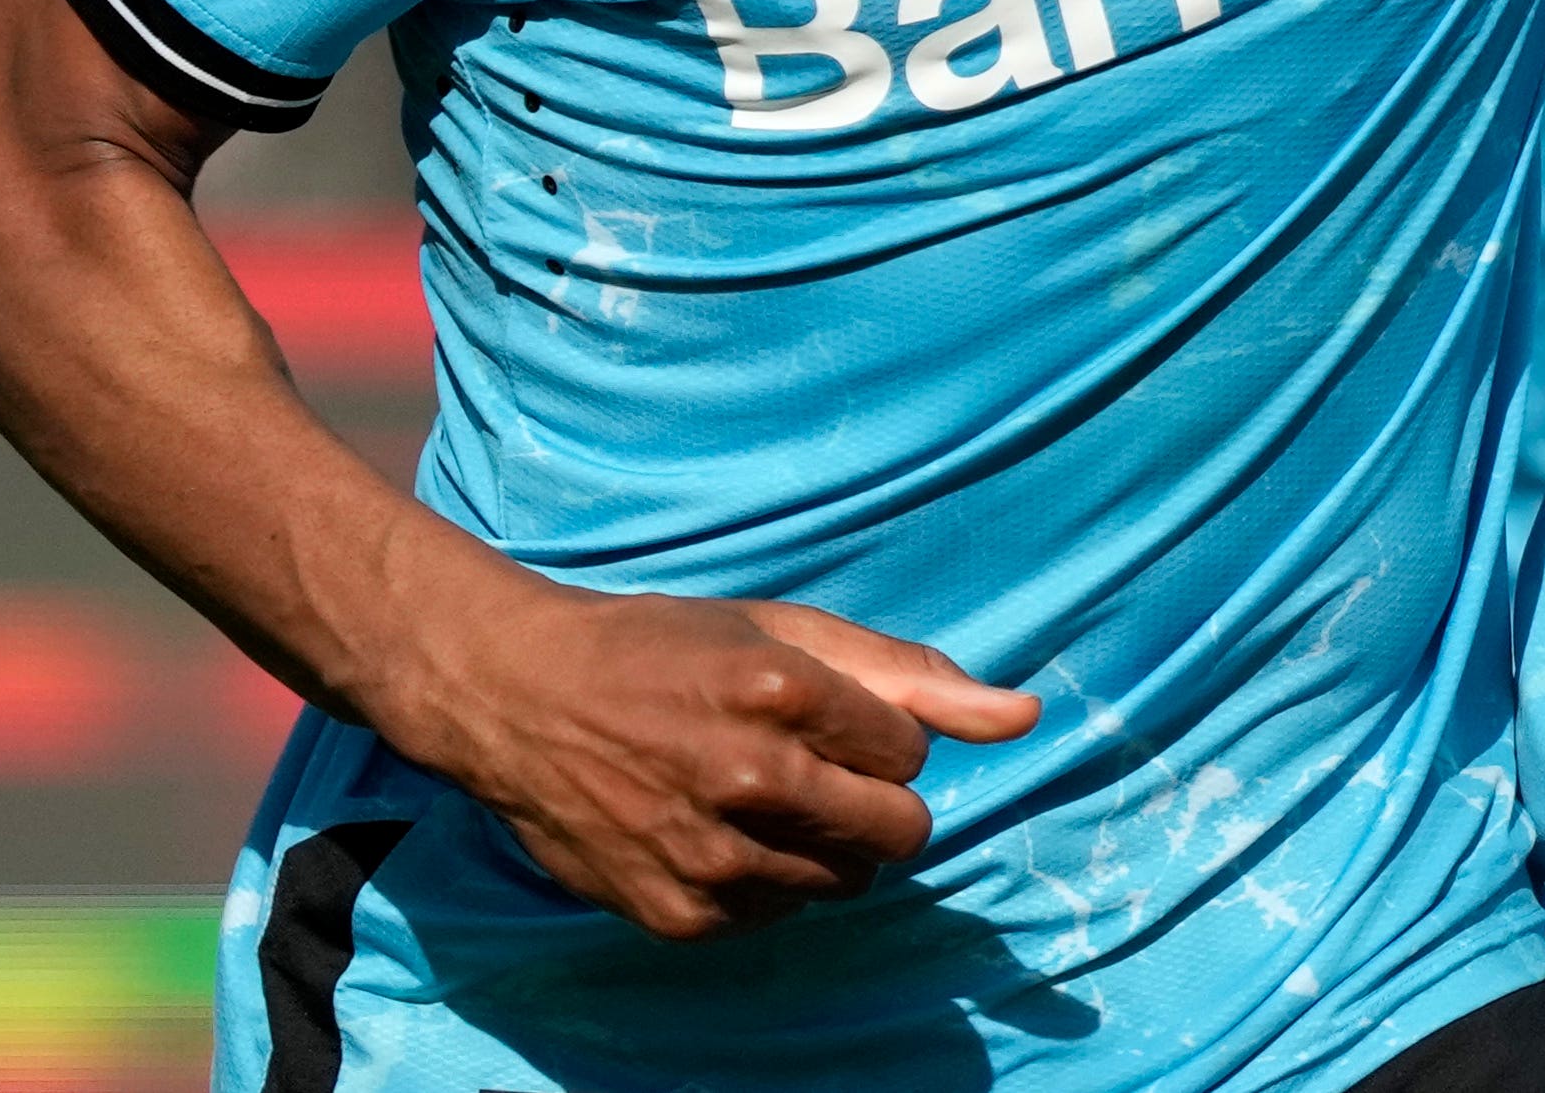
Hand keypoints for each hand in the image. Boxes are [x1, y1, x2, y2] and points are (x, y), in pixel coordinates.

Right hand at [377, 575, 1038, 938]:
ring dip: (819, 845)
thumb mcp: (783, 630)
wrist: (517, 696)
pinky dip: (760, 881)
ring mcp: (709, 853)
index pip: (911, 754)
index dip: (878, 737)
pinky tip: (710, 830)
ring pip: (841, 882)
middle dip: (875, 804)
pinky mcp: (677, 913)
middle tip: (812, 770)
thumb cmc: (663, 649)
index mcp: (781, 689)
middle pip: (897, 833)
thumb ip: (912, 675)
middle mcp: (748, 776)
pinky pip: (774, 914)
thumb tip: (1027, 716)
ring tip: (752, 796)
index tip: (825, 719)